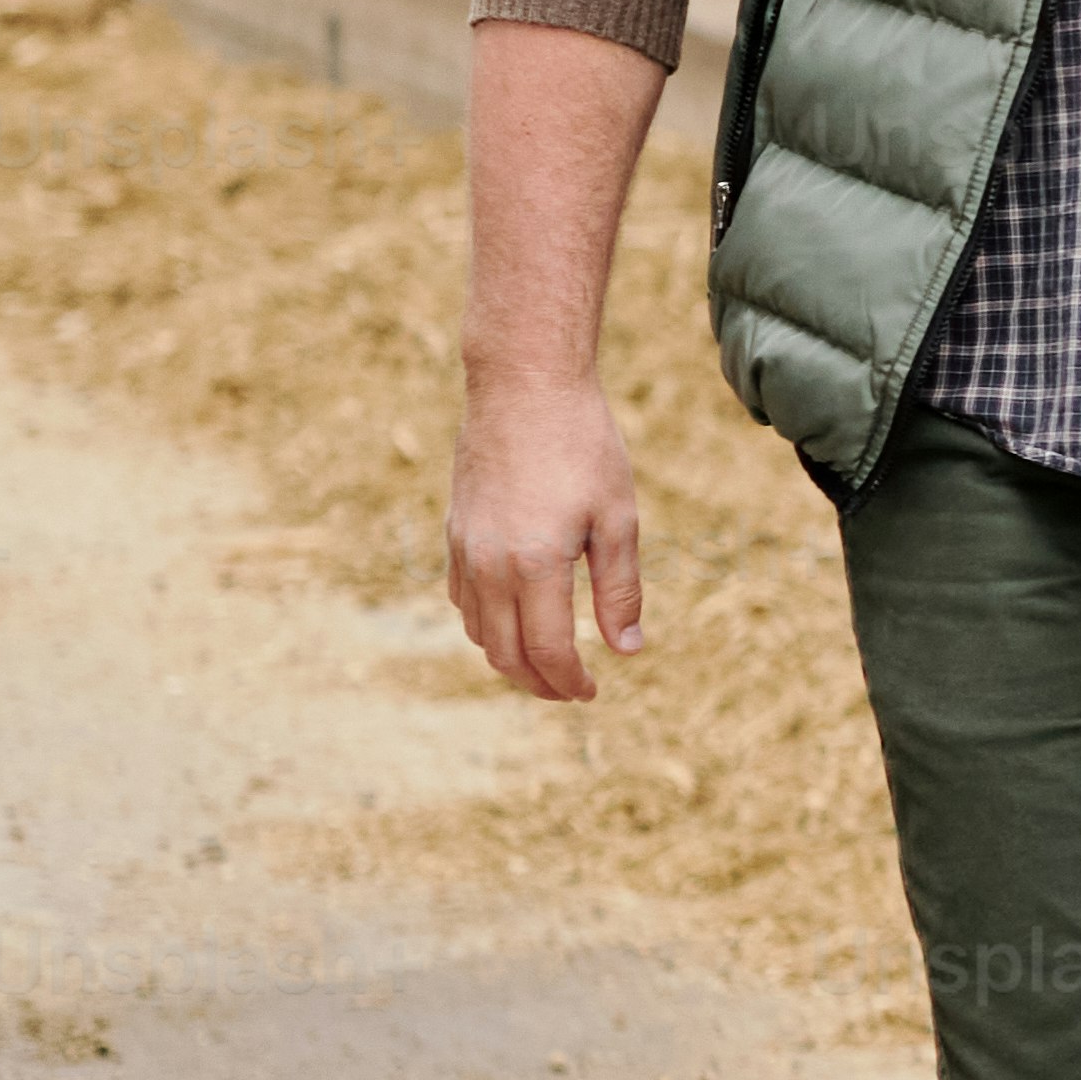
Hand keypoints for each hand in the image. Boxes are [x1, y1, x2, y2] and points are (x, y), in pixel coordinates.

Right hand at [443, 363, 646, 703]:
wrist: (523, 387)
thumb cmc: (582, 447)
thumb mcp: (618, 518)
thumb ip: (619, 589)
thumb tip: (626, 650)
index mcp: (534, 565)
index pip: (548, 651)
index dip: (570, 682)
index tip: (592, 691)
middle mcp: (489, 565)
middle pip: (506, 654)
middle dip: (539, 683)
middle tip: (571, 691)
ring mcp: (464, 549)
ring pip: (478, 632)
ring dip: (510, 658)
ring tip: (547, 664)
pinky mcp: (454, 532)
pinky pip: (462, 600)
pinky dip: (486, 625)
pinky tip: (514, 622)